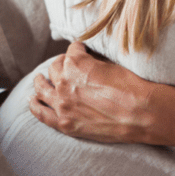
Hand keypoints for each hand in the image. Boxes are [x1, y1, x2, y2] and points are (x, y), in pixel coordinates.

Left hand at [29, 41, 157, 143]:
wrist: (142, 114)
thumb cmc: (132, 87)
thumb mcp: (111, 64)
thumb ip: (93, 61)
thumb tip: (88, 60)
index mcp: (75, 63)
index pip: (72, 51)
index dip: (78, 51)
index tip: (82, 53)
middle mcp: (64, 82)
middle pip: (55, 68)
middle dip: (61, 65)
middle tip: (65, 67)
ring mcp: (62, 104)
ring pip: (43, 88)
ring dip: (40, 81)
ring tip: (39, 80)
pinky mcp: (65, 123)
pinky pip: (41, 113)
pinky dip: (35, 105)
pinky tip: (32, 100)